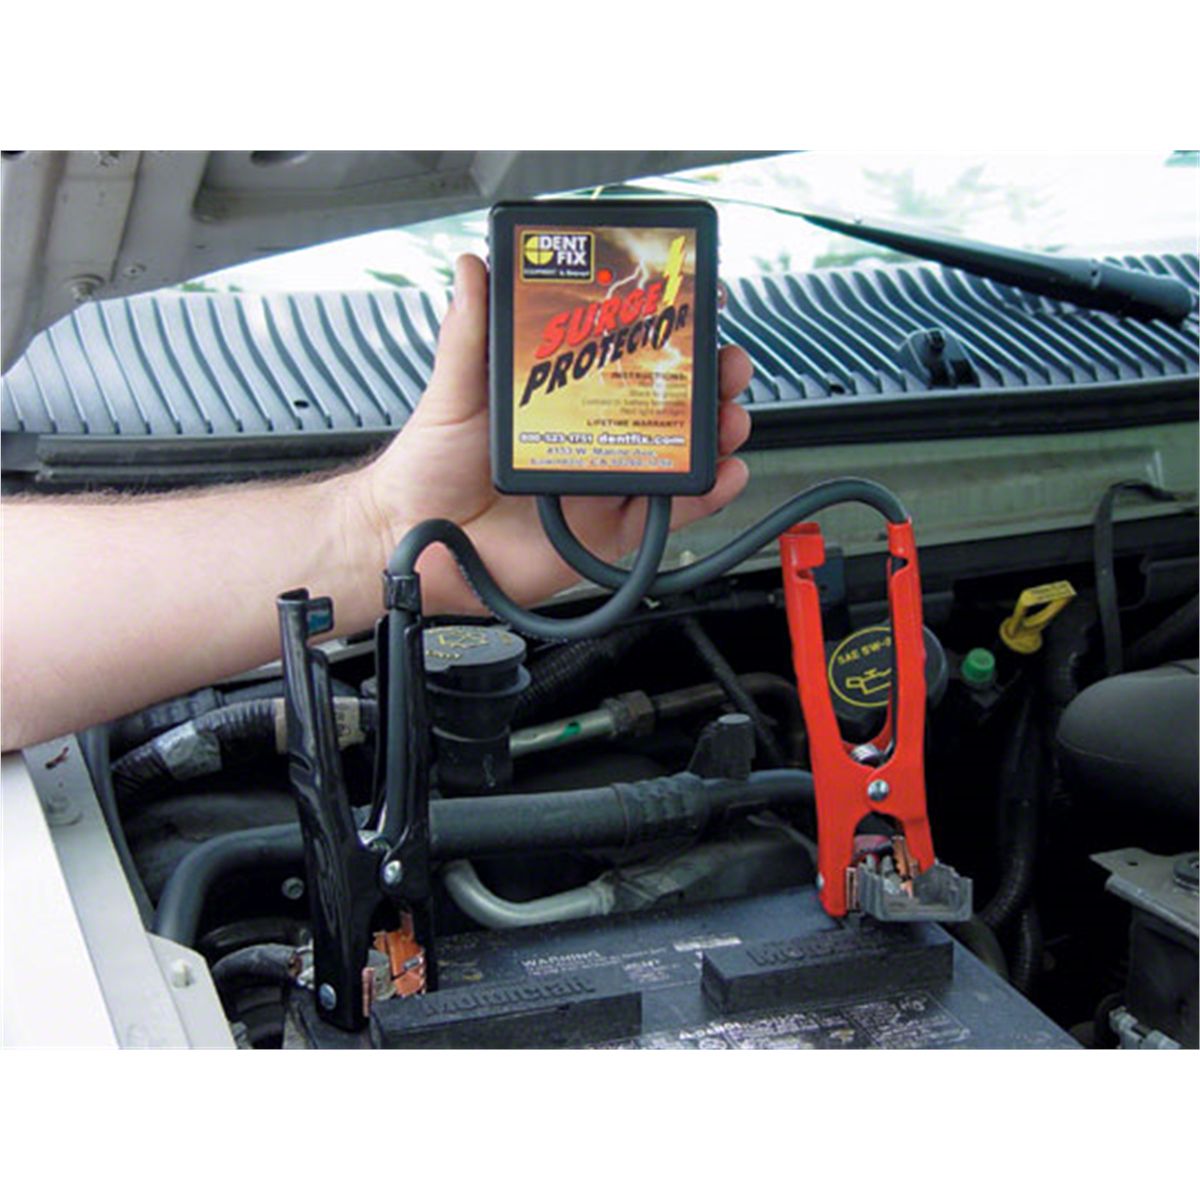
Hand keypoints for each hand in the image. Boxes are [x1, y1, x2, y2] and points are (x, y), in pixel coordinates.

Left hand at [356, 254, 753, 612]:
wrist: (421, 544)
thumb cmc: (429, 470)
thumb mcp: (452, 394)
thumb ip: (468, 336)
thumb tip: (475, 270)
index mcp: (560, 396)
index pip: (621, 354)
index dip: (662, 330)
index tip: (691, 300)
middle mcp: (590, 434)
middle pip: (665, 400)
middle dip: (707, 377)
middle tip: (724, 361)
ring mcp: (605, 481)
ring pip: (677, 452)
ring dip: (715, 431)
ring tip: (730, 416)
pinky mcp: (611, 530)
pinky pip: (669, 513)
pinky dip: (706, 495)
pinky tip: (725, 473)